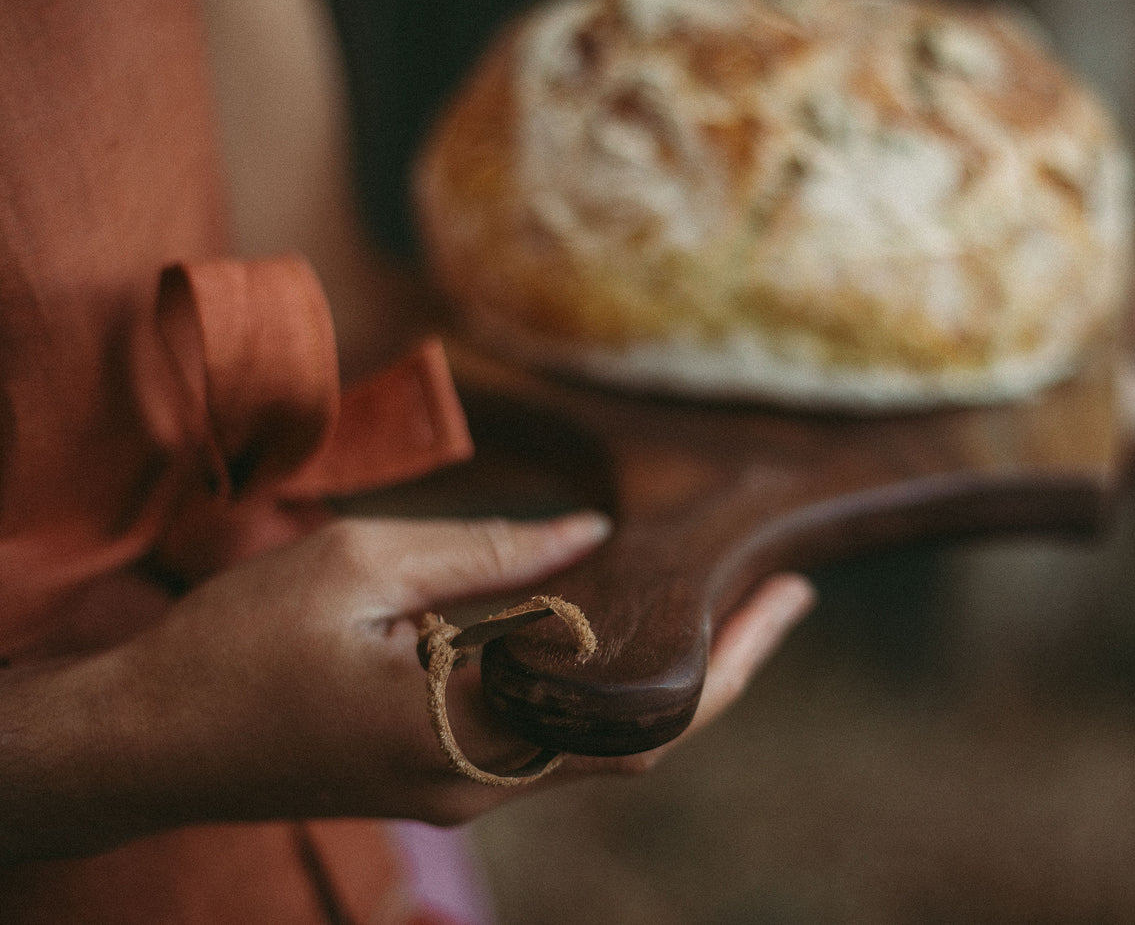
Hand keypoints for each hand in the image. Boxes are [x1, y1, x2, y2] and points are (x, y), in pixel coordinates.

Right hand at [0, 513, 812, 860]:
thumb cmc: (238, 647)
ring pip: (600, 748)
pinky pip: (550, 741)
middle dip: (723, 674)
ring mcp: (465, 793)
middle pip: (641, 743)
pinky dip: (600, 690)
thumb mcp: (361, 566)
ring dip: (664, 684)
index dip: (730, 661)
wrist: (149, 741)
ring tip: (717, 610)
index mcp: (472, 734)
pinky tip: (618, 634)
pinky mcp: (442, 780)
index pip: (642, 716)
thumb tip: (591, 537)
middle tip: (781, 598)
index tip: (788, 596)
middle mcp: (484, 785)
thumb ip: (487, 553)